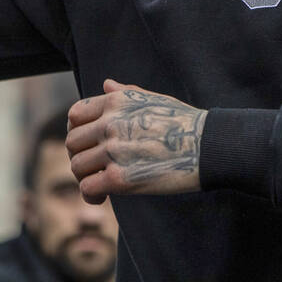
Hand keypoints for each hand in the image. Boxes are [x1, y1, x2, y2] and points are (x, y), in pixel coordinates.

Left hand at [66, 79, 206, 203]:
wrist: (209, 146)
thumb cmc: (185, 123)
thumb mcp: (154, 99)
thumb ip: (125, 93)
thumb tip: (106, 84)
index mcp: (116, 102)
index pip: (75, 114)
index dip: (77, 131)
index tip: (89, 144)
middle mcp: (110, 123)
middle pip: (72, 142)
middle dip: (80, 157)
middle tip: (95, 169)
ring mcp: (114, 151)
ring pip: (77, 167)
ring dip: (84, 178)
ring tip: (100, 185)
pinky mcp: (121, 178)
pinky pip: (88, 188)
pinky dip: (91, 195)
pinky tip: (103, 197)